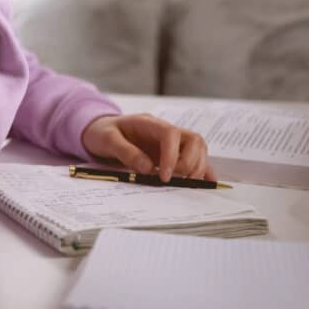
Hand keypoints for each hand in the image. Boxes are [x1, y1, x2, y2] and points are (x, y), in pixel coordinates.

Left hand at [81, 114, 216, 181]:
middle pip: (193, 140)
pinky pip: (195, 159)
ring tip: (184, 184)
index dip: (172, 156)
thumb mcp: (107, 139)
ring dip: (197, 168)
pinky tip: (207, 183)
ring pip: (198, 149)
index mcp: (150, 123)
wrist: (101, 130)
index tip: (164, 176)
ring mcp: (172, 142)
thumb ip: (126, 152)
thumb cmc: (103, 132)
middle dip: (189, 163)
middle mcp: (166, 131)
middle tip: (173, 181)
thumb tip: (147, 168)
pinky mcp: (174, 153)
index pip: (171, 134)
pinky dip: (203, 170)